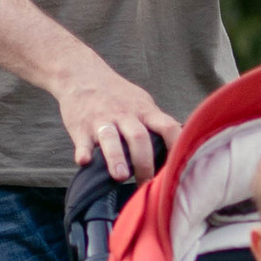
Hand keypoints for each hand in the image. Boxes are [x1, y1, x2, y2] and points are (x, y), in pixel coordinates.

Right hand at [54, 55, 178, 181]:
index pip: (167, 127)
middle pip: (139, 138)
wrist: (81, 74)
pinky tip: (83, 161)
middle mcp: (125, 115)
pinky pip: (82, 141)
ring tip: (121, 176)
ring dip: (116, 157)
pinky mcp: (81, 127)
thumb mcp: (142, 103)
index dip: (176, 147)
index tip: (178, 169)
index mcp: (144, 111)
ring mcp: (102, 121)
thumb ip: (157, 124)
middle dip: (145, 163)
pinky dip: (83, 152)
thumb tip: (178, 148)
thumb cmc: (117, 94)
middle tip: (147, 186)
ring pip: (111, 139)